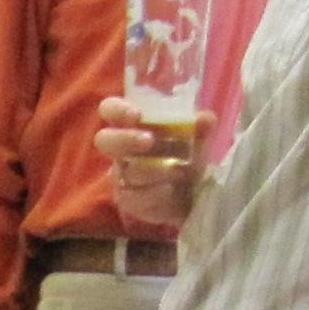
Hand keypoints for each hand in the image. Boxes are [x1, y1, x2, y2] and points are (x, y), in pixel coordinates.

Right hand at [89, 93, 198, 228]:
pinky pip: (133, 197)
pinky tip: (170, 190)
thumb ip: (200, 128)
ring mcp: (120, 176)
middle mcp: (120, 149)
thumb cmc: (186, 156)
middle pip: (104, 140)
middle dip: (126, 139)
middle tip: (149, 140)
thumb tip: (204, 119)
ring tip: (178, 171)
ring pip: (125, 171)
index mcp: (132, 125)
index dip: (117, 110)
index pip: (109, 109)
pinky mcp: (127, 200)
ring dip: (152, 170)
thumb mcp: (197, 140)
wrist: (192, 194)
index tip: (137, 114)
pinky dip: (155, 194)